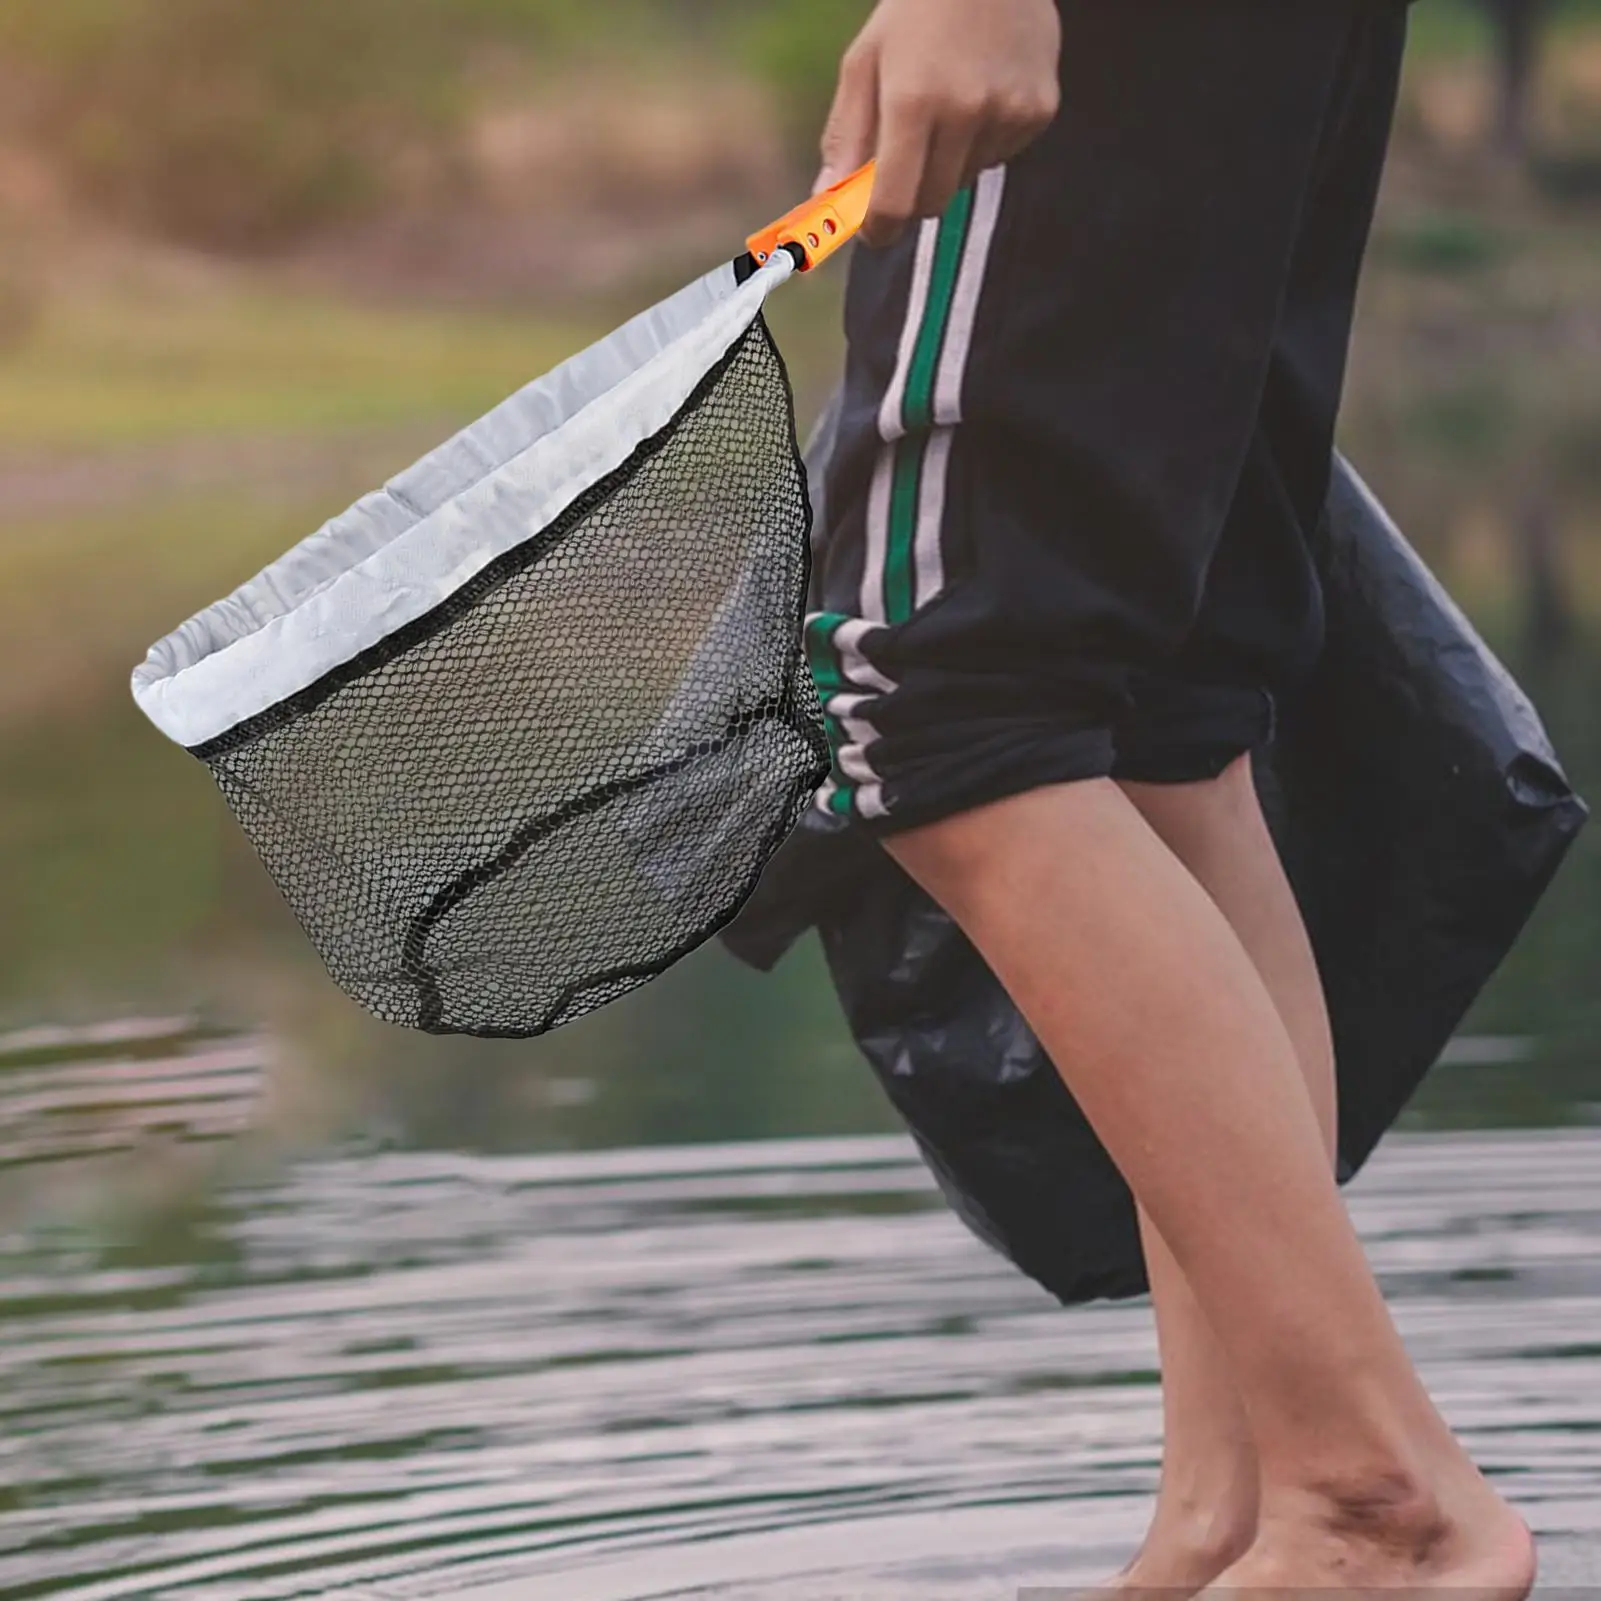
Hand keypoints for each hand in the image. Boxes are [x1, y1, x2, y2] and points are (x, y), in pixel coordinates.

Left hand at [817, 0, 1061, 245]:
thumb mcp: (865, 64)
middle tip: (905, 160)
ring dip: (948, 163)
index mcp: (912, 101)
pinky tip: (980, 93)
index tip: (873, 233)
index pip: (894, 202)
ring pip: (965, 179)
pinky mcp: (1038, 110)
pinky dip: (983, 142)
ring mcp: (1007, 112)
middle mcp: (964, 111)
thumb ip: (845, 137)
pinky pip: (999, 156)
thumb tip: (825, 202)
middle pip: (932, 203)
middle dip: (912, 196)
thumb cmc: (914, 12)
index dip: (879, 229)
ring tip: (948, 103)